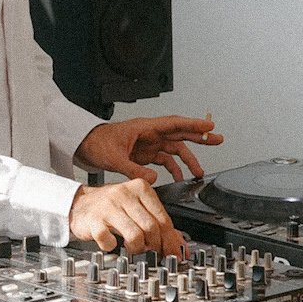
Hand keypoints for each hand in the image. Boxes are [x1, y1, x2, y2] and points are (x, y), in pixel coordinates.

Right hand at [68, 180, 184, 256]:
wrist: (78, 205)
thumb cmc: (110, 207)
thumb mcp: (136, 209)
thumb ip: (158, 224)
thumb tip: (180, 246)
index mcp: (140, 188)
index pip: (163, 218)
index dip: (170, 240)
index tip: (173, 253)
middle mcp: (124, 194)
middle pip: (151, 228)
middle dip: (155, 246)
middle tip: (152, 252)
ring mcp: (108, 206)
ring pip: (135, 236)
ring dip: (136, 249)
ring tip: (133, 248)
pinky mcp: (94, 220)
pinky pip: (110, 241)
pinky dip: (113, 247)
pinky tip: (112, 243)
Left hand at [76, 115, 223, 184]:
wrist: (84, 145)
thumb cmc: (96, 143)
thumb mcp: (114, 157)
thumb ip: (133, 168)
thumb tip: (153, 178)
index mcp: (145, 127)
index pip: (173, 123)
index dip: (193, 124)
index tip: (209, 125)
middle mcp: (150, 134)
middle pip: (180, 133)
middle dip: (200, 137)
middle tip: (218, 139)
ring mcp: (149, 144)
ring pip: (175, 149)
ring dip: (188, 159)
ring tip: (199, 171)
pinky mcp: (145, 154)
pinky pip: (164, 160)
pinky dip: (173, 168)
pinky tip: (179, 177)